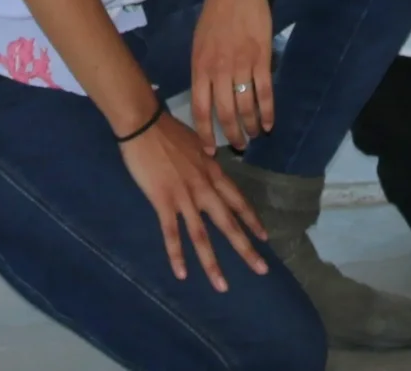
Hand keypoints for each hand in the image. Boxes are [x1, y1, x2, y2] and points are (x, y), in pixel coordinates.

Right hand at [118, 109, 268, 290]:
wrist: (145, 124)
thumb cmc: (169, 131)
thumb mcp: (198, 144)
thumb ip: (206, 161)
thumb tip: (212, 165)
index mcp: (213, 172)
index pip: (238, 201)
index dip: (252, 220)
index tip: (264, 237)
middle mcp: (205, 187)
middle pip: (228, 223)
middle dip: (246, 248)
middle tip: (262, 269)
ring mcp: (185, 196)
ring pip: (202, 236)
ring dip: (213, 263)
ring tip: (222, 285)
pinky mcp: (163, 201)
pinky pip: (172, 233)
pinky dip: (176, 254)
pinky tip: (181, 274)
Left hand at [190, 0, 275, 152]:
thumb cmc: (214, 17)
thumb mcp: (198, 45)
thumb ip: (201, 72)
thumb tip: (205, 98)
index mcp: (200, 68)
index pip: (200, 109)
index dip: (205, 133)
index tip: (210, 150)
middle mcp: (220, 71)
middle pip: (226, 113)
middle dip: (233, 135)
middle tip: (239, 147)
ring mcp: (242, 65)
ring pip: (247, 106)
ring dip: (252, 126)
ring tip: (255, 136)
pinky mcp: (262, 59)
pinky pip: (265, 92)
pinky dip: (268, 111)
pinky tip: (270, 123)